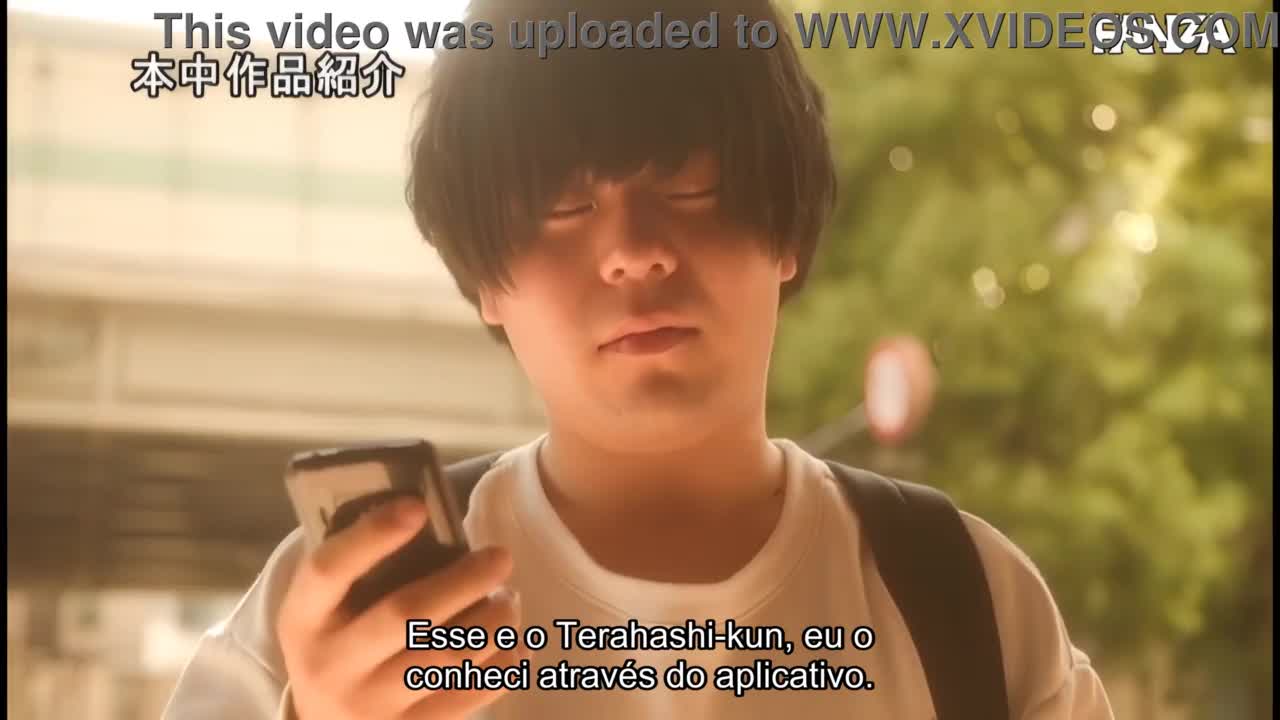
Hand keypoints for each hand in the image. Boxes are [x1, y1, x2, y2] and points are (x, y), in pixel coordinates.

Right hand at [277, 497, 524, 718]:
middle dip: (463, 580)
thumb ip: (360, 567)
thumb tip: (427, 516)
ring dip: (491, 622)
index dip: (373, 535)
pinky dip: (500, 665)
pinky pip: (465, 696)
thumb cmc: (337, 642)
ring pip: (445, 657)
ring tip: (509, 599)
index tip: (417, 507)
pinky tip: (514, 641)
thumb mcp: (324, 608)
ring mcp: (370, 705)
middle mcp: (331, 665)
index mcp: (304, 619)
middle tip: (500, 557)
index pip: (329, 569)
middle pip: (405, 614)